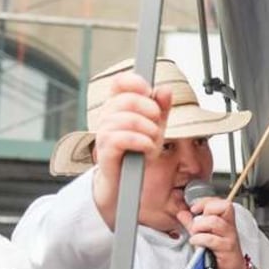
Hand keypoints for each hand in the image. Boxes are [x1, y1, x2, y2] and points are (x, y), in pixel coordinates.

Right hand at [91, 73, 172, 224]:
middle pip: (127, 99)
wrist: (124, 185)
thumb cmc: (137, 155)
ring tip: (154, 143)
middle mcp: (107, 117)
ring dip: (149, 131)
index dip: (135, 82)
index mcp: (117, 108)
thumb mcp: (154, 129)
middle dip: (150, 110)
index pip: (119, 83)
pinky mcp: (105, 151)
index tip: (149, 91)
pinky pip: (121, 138)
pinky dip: (141, 142)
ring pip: (127, 119)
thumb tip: (165, 89)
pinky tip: (149, 150)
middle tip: (158, 125)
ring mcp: (103, 133)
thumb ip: (160, 110)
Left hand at [177, 196, 248, 268]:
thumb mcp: (205, 235)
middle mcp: (229, 227)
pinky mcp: (227, 249)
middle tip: (197, 222)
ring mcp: (229, 237)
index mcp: (226, 221)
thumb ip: (193, 224)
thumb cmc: (221, 254)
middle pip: (223, 207)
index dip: (206, 202)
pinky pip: (212, 239)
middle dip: (205, 211)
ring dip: (199, 226)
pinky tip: (196, 243)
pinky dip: (199, 239)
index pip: (220, 202)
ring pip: (215, 222)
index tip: (194, 209)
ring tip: (195, 234)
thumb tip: (182, 213)